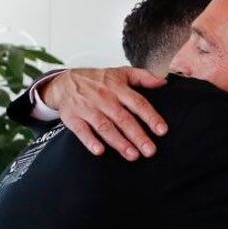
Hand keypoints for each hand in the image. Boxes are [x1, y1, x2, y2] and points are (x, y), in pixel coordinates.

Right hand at [40, 67, 168, 160]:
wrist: (64, 82)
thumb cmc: (97, 80)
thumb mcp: (120, 73)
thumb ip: (143, 77)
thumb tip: (163, 82)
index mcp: (117, 87)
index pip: (138, 103)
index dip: (150, 117)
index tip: (162, 131)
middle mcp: (104, 98)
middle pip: (123, 119)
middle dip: (137, 135)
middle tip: (150, 151)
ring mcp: (87, 108)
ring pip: (105, 127)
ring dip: (119, 142)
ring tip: (133, 155)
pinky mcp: (73, 118)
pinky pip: (81, 131)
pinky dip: (90, 141)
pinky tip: (99, 151)